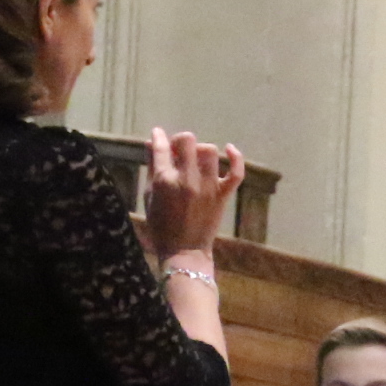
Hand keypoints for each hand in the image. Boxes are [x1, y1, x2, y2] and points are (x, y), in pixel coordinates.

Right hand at [142, 128, 242, 262]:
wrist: (184, 251)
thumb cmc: (161, 225)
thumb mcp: (149, 196)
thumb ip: (151, 168)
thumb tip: (151, 143)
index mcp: (164, 180)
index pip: (162, 147)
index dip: (159, 136)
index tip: (158, 134)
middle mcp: (187, 180)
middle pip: (188, 141)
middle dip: (180, 141)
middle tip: (178, 151)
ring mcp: (208, 187)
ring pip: (210, 151)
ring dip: (201, 150)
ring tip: (196, 159)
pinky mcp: (223, 195)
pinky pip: (236, 172)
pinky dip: (236, 157)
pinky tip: (230, 149)